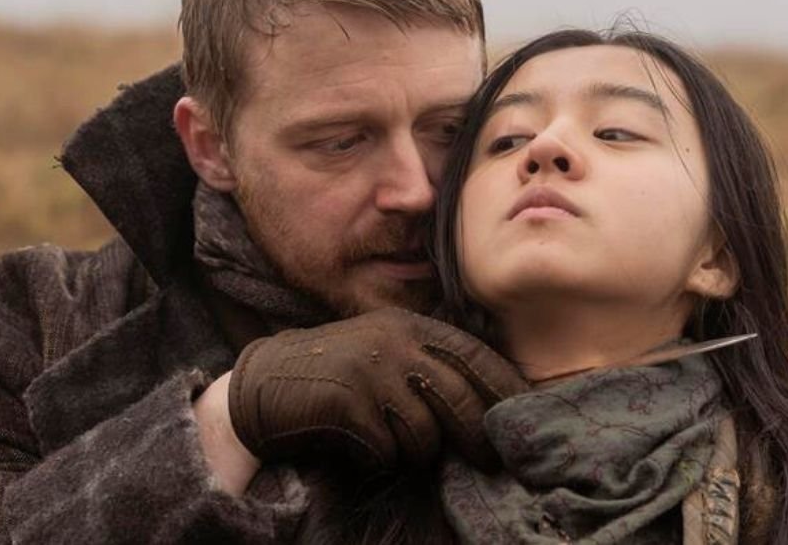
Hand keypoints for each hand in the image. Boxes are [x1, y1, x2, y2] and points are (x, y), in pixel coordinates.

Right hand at [227, 307, 527, 473]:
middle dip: (478, 436)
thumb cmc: (333, 374)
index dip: (505, 389)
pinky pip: (388, 450)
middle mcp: (395, 342)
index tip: (526, 418)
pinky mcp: (348, 403)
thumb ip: (427, 364)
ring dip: (415, 451)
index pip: (475, 356)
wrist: (262, 384)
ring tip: (393, 444)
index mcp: (409, 326)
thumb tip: (488, 404)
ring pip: (425, 433)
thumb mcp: (384, 352)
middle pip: (460, 398)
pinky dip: (379, 457)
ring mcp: (371, 371)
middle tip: (488, 460)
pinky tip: (361, 446)